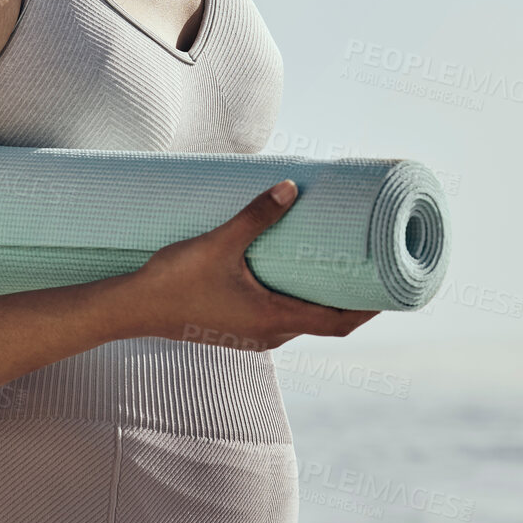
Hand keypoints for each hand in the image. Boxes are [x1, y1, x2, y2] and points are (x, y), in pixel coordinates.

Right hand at [125, 179, 380, 351]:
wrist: (132, 309)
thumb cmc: (174, 282)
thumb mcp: (219, 243)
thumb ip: (255, 216)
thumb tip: (290, 188)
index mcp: (273, 321)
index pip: (338, 323)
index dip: (369, 308)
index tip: (390, 287)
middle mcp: (269, 335)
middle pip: (326, 322)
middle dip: (352, 298)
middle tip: (369, 265)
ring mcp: (253, 335)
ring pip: (302, 319)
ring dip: (323, 297)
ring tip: (337, 263)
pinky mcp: (238, 327)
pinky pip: (281, 315)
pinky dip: (298, 297)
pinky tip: (293, 271)